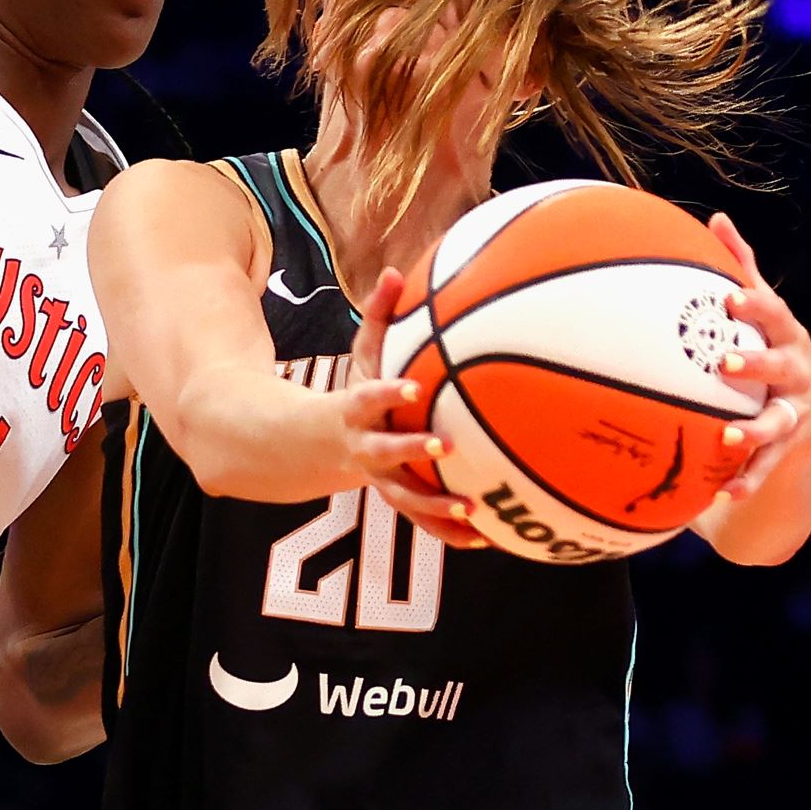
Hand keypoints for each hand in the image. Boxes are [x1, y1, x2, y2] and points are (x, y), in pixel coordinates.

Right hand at [341, 269, 485, 548]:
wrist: (322, 445)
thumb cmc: (356, 391)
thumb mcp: (362, 352)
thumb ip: (378, 314)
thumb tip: (394, 271)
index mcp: (355, 410)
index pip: (367, 398)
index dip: (387, 394)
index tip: (414, 388)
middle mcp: (364, 447)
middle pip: (384, 453)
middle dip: (411, 450)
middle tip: (445, 445)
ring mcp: (380, 479)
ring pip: (405, 499)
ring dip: (435, 507)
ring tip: (473, 511)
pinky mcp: (397, 498)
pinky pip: (423, 521)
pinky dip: (451, 532)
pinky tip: (488, 538)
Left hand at [709, 213, 810, 501]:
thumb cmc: (773, 343)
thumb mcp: (763, 310)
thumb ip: (741, 266)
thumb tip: (718, 219)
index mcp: (787, 336)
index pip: (773, 315)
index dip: (753, 306)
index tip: (727, 298)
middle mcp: (796, 374)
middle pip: (781, 367)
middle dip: (757, 365)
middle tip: (725, 364)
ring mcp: (795, 413)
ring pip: (777, 424)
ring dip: (753, 433)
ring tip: (726, 439)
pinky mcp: (786, 449)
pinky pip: (765, 466)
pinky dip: (745, 479)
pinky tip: (722, 492)